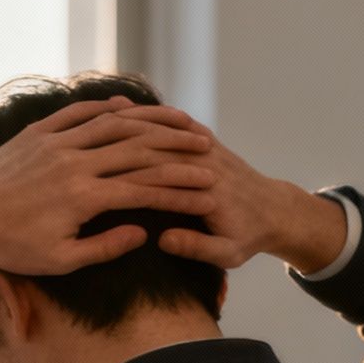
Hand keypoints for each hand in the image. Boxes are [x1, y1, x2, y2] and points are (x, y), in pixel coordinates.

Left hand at [0, 96, 222, 282]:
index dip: (179, 188)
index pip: (145, 187)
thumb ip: (105, 247)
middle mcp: (74, 163)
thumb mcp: (61, 260)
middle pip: (139, 149)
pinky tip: (127, 109)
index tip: (207, 189)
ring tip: (177, 123)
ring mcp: (56, 143)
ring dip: (150, 123)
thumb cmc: (11, 246)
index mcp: (84, 197)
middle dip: (177, 150)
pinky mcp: (38, 134)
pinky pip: (79, 113)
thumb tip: (144, 233)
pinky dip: (106, 109)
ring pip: (114, 125)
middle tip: (205, 149)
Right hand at [104, 107, 346, 273]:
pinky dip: (151, 115)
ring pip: (167, 128)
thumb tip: (162, 238)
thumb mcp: (228, 253)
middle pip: (160, 145)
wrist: (276, 212)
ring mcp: (207, 147)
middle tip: (87, 135)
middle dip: (126, 138)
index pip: (162, 174)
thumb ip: (197, 246)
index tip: (96, 172)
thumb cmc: (248, 236)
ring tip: (102, 113)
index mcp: (207, 187)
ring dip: (137, 119)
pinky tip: (125, 109)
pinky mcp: (206, 142)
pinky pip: (176, 122)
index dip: (127, 172)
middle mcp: (206, 160)